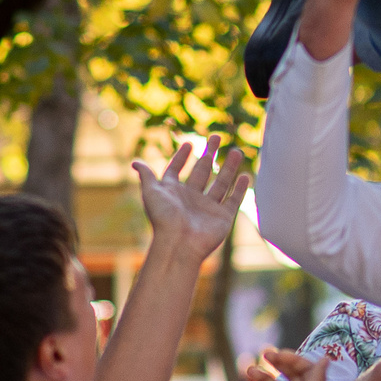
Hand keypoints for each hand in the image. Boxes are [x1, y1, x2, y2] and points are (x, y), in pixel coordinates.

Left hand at [134, 134, 251, 259]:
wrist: (179, 244)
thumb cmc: (163, 218)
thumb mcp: (151, 192)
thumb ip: (146, 176)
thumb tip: (135, 162)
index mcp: (173, 191)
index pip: (177, 170)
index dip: (181, 157)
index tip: (189, 144)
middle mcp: (191, 198)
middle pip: (202, 171)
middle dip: (210, 153)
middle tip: (216, 136)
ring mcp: (208, 207)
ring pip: (221, 182)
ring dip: (229, 167)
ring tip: (236, 151)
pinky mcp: (223, 217)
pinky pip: (233, 200)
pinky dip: (240, 189)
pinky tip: (245, 176)